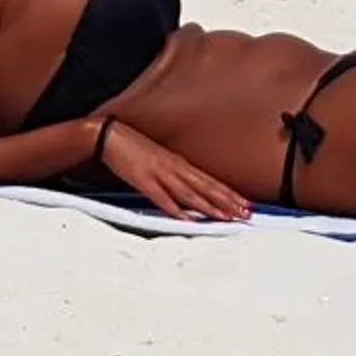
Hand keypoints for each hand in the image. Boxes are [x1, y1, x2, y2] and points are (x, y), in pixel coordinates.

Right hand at [99, 121, 251, 222]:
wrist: (110, 135)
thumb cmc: (134, 148)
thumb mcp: (160, 159)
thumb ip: (174, 175)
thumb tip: (189, 191)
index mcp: (179, 162)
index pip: (210, 180)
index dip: (229, 193)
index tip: (245, 203)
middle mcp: (174, 167)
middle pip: (206, 187)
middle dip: (227, 202)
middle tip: (245, 213)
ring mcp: (160, 174)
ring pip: (191, 193)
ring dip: (210, 206)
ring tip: (226, 217)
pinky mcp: (144, 181)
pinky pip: (163, 199)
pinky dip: (176, 210)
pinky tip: (187, 219)